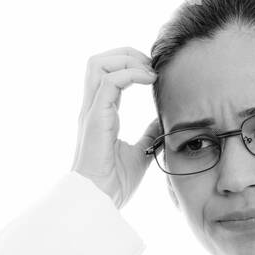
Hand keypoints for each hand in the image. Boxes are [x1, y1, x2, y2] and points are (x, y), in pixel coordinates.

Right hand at [70, 47, 161, 209]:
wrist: (100, 200)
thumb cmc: (114, 183)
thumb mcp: (140, 153)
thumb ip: (148, 134)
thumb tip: (163, 121)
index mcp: (100, 115)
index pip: (108, 75)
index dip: (130, 66)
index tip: (153, 73)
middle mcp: (92, 109)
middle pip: (98, 61)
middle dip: (126, 54)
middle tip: (151, 66)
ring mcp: (92, 112)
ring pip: (99, 64)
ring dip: (127, 60)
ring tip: (149, 72)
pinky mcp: (96, 117)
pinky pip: (110, 81)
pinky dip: (131, 74)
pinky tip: (149, 81)